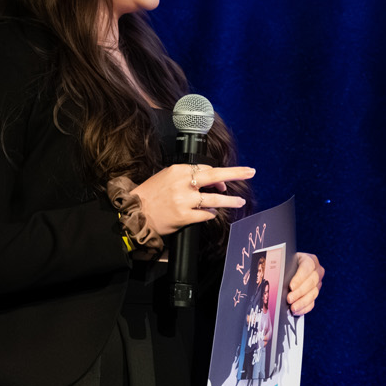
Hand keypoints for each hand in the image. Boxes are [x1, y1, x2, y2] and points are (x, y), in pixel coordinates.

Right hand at [131, 163, 253, 234]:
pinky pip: (206, 215)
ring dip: (230, 201)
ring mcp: (184, 201)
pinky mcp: (184, 217)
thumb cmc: (151, 195)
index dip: (218, 176)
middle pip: (215, 176)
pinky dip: (210, 214)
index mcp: (178, 170)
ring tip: (240, 202)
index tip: (225, 182)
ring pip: (215, 199)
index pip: (206, 169)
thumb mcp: (166, 177)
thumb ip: (188, 178)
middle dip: (236, 173)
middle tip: (251, 172)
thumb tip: (215, 184)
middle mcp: (182, 183)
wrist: (134, 214)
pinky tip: (210, 214)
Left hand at [286, 252, 323, 314]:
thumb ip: (283, 267)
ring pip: (313, 293)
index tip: (291, 286)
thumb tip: (275, 277)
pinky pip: (312, 303)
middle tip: (289, 299)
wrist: (291, 269)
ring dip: (302, 302)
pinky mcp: (315, 294)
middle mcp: (317, 271)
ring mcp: (318, 283)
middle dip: (299, 292)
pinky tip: (296, 311)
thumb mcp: (285, 262)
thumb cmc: (286, 264)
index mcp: (310, 260)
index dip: (299, 278)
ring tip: (292, 307)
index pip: (307, 267)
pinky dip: (304, 308)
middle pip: (312, 282)